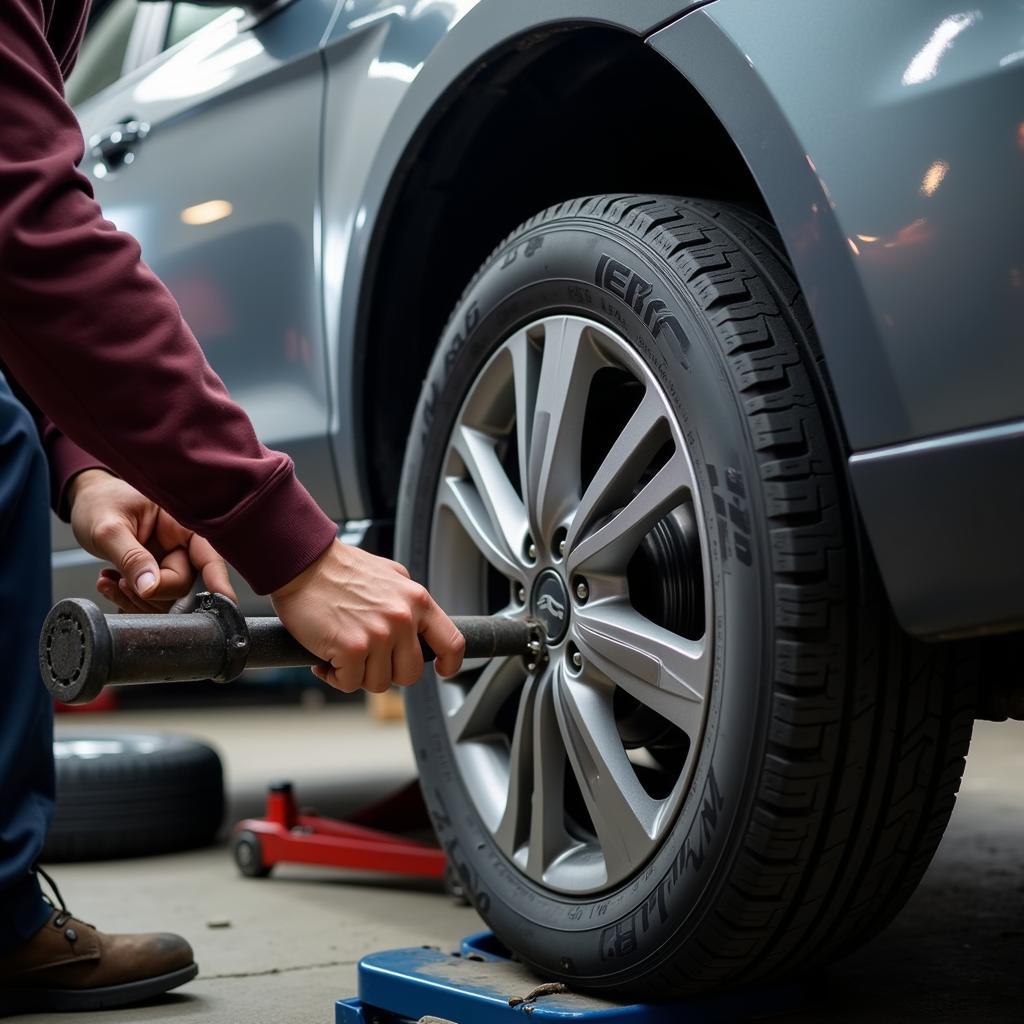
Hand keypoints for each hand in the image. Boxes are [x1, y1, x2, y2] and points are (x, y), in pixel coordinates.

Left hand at [69, 469, 235, 611]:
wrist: (86, 503)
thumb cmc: (100, 503)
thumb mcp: (109, 529)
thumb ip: (131, 558)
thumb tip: (150, 587)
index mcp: (183, 526)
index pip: (208, 557)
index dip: (218, 580)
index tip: (224, 601)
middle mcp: (181, 546)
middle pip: (183, 584)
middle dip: (153, 592)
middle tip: (122, 581)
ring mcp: (168, 563)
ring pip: (166, 598)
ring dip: (135, 598)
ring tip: (110, 580)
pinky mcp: (154, 576)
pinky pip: (150, 599)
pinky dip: (127, 598)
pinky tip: (110, 582)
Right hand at [271, 540, 464, 693]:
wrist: (303, 561)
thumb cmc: (339, 568)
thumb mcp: (389, 574)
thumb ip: (407, 600)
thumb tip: (415, 623)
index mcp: (417, 600)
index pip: (451, 642)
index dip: (450, 663)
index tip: (443, 670)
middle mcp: (403, 618)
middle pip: (411, 673)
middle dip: (388, 671)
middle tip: (368, 658)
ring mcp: (379, 635)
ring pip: (379, 683)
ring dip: (359, 674)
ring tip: (343, 653)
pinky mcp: (352, 648)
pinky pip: (349, 683)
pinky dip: (335, 676)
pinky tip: (326, 659)